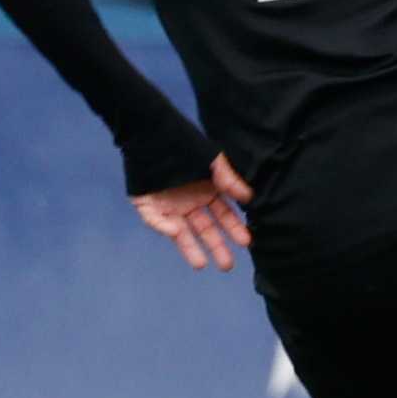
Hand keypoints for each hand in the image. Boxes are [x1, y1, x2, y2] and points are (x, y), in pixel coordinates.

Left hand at [131, 155, 254, 271]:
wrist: (152, 132)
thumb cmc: (185, 143)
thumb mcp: (212, 161)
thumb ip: (229, 180)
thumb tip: (250, 198)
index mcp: (205, 192)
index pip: (223, 216)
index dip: (234, 229)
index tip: (246, 242)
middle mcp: (189, 203)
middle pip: (205, 229)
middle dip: (216, 246)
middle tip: (227, 265)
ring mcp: (168, 207)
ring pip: (181, 233)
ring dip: (190, 248)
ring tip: (202, 265)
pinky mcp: (147, 205)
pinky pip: (155, 220)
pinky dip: (163, 226)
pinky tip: (175, 231)